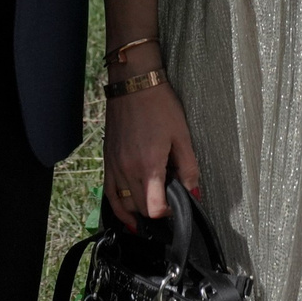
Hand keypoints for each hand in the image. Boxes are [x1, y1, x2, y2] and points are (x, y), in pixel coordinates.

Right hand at [106, 81, 200, 230]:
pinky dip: (118, 208)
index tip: (176, 205)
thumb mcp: (182, 135)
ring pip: (124, 204)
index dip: (167, 213)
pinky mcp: (107, 162)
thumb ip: (188, 167)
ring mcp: (114, 167)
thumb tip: (194, 190)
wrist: (133, 85)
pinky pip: (109, 194)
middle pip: (140, 209)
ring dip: (139, 211)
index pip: (154, 208)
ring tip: (152, 208)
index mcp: (149, 166)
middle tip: (169, 200)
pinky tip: (128, 215)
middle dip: (156, 211)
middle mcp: (128, 171)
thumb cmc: (160, 106)